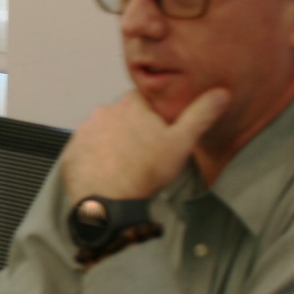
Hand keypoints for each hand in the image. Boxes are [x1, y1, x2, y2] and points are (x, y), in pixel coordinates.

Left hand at [61, 88, 228, 202]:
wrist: (106, 201)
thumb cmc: (146, 171)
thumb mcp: (182, 142)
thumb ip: (201, 115)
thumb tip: (222, 92)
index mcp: (132, 104)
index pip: (147, 98)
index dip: (157, 113)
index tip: (162, 129)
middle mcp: (104, 111)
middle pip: (125, 114)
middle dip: (135, 127)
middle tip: (147, 150)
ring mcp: (84, 130)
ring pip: (105, 131)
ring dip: (114, 142)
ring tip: (128, 163)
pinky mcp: (71, 150)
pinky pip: (87, 149)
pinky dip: (96, 157)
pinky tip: (108, 171)